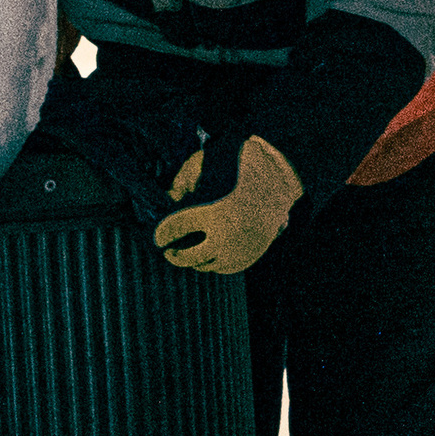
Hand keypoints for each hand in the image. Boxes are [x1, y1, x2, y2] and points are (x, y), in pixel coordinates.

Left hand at [154, 135, 301, 274]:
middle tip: (166, 250)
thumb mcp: (203, 167)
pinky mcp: (249, 256)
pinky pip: (222, 268)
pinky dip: (211, 262)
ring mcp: (239, 250)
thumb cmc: (237, 170)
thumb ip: (180, 185)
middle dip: (173, 254)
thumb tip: (164, 203)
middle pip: (187, 257)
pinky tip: (204, 253)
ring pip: (204, 265)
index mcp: (215, 213)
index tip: (156, 237)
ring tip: (184, 250)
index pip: (175, 228)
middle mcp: (227, 237)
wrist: (278, 182)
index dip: (161, 233)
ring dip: (191, 259)